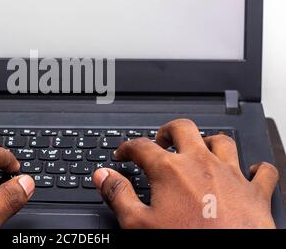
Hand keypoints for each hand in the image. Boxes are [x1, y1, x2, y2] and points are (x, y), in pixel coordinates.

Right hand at [93, 119, 278, 228]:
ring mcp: (231, 175)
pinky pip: (263, 171)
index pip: (141, 146)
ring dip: (209, 142)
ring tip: (200, 149)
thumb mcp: (139, 224)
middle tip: (161, 141)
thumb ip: (118, 194)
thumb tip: (103, 175)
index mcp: (171, 170)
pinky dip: (257, 168)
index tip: (123, 154)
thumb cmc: (186, 242)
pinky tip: (250, 171)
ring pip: (222, 141)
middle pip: (184, 129)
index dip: (128, 147)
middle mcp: (201, 164)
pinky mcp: (256, 193)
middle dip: (169, 131)